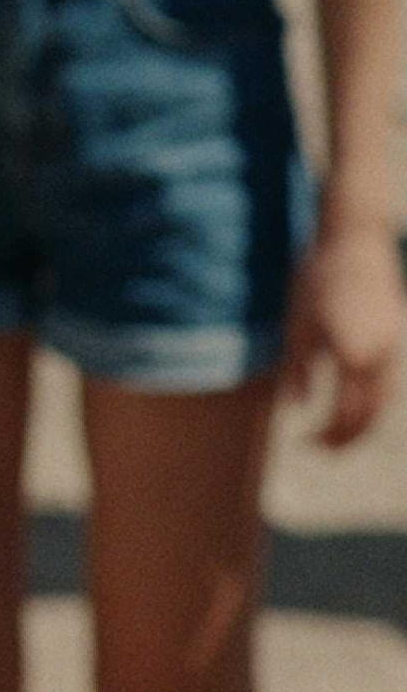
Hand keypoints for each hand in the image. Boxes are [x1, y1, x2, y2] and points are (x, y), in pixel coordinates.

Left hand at [280, 222, 405, 447]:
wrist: (354, 240)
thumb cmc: (316, 280)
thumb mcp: (295, 325)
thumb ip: (297, 370)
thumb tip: (298, 408)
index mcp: (353, 352)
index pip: (346, 413)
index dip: (328, 436)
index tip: (306, 445)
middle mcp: (380, 353)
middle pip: (370, 413)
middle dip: (345, 438)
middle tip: (318, 451)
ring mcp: (394, 346)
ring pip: (384, 401)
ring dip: (362, 424)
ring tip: (335, 438)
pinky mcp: (396, 338)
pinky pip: (388, 382)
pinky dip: (373, 402)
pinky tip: (352, 408)